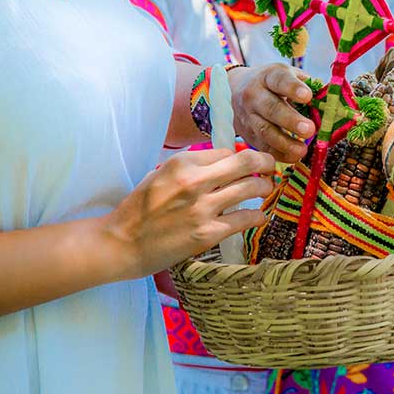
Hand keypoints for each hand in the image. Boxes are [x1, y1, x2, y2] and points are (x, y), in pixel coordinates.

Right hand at [105, 148, 274, 277]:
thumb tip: (221, 164)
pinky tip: (259, 216)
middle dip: (265, 162)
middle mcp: (194, 180)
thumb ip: (190, 168)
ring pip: (251, 188)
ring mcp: (202, 208)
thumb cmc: (139, 209)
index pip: (227, 151)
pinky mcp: (207, 234)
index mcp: (182, 162)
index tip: (249, 162)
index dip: (241, 156)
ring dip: (264, 188)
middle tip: (271, 166)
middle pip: (246, 161)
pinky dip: (257, 216)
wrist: (121, 242)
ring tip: (266, 190)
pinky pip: (245, 219)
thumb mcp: (160, 175)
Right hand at [227, 64, 315, 161]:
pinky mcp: (247, 133)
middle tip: (310, 129)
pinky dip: (278, 153)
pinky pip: (262, 145)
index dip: (293, 88)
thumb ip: (308, 86)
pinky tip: (293, 156)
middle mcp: (254, 94)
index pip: (279, 80)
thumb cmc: (272, 84)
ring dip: (284, 142)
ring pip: (264, 130)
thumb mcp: (287, 76)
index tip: (308, 96)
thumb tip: (333, 102)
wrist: (237, 91)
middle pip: (270, 107)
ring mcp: (247, 115)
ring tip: (302, 150)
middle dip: (290, 120)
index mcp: (268, 76)